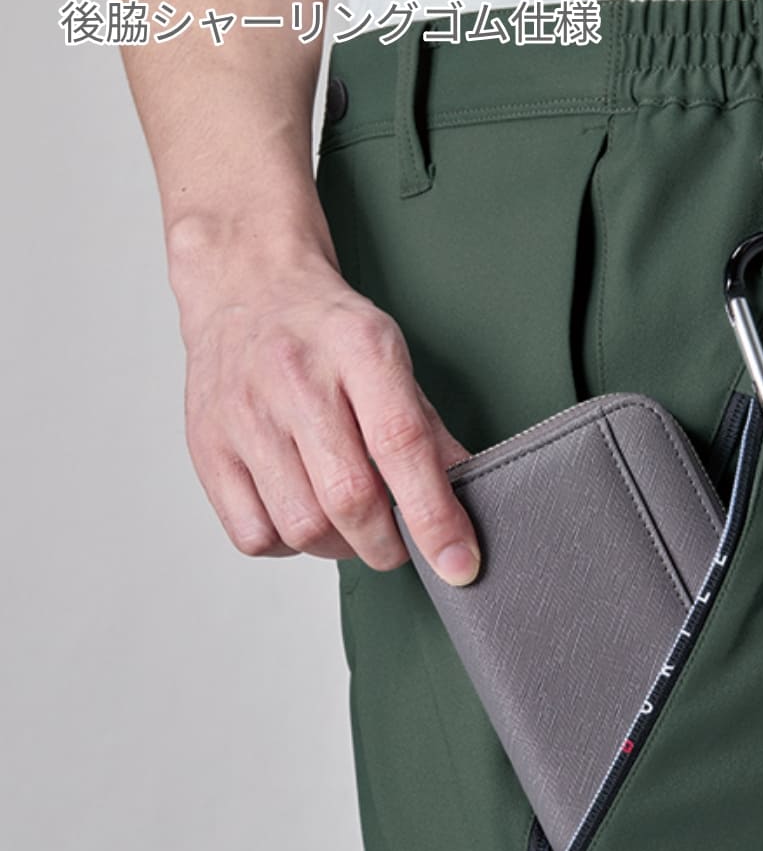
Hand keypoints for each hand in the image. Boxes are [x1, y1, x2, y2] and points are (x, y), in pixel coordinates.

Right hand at [172, 233, 480, 584]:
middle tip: (402, 544)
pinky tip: (305, 513)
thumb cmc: (328, 331)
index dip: (435, 517)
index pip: (402, 446)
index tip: (459, 563)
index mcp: (359, 350)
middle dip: (389, 545)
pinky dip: (289, 545)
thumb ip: (429, 431)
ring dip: (342, 548)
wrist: (246, 288)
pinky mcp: (207, 448)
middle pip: (349, 498)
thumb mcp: (393, 359)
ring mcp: (244, 415)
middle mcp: (296, 380)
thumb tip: (467, 498)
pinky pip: (254, 535)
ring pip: (301, 527)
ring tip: (354, 527)